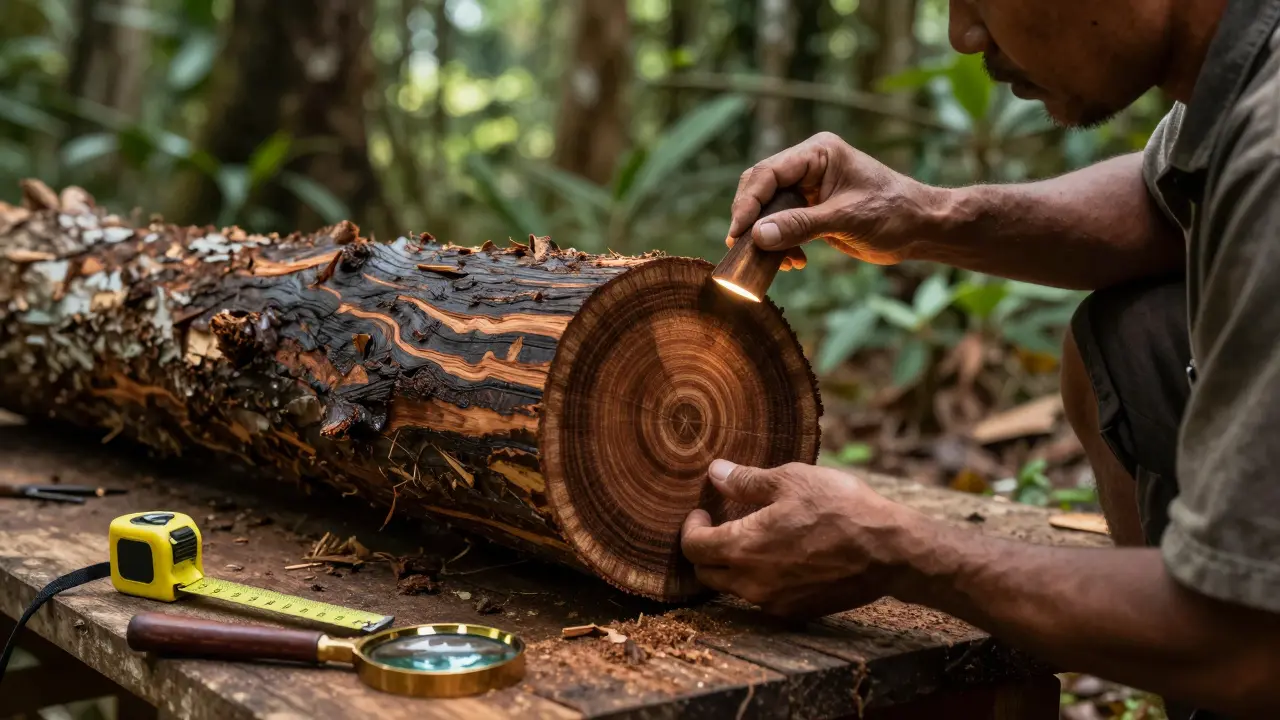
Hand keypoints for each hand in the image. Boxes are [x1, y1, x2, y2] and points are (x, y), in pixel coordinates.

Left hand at [681, 459, 925, 617]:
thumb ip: (746, 481)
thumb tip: (715, 472)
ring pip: (733, 589)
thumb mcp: (792, 480)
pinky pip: (762, 599)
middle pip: (706, 574)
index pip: (693, 547)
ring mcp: (774, 602)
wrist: (888, 551)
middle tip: (719, 526)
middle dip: (705, 550)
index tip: (703, 512)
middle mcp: (752, 583)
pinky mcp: (796, 612)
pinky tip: (779, 557)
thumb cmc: (840, 508)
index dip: (691, 528)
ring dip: (732, 566)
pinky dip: (759, 580)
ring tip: (752, 538)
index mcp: (744, 548)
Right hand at [726, 132, 945, 269]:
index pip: (768, 172)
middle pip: (761, 188)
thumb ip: (800, 225)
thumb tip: (758, 236)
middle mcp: (809, 166)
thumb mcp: (845, 219)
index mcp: (817, 153)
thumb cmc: (893, 213)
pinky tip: (796, 261)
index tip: (737, 232)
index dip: (748, 202)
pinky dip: (782, 244)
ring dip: (767, 236)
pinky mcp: (812, 210)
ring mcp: (809, 188)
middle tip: (742, 247)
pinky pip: (782, 225)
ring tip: (781, 260)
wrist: (921, 228)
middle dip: (752, 219)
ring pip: (768, 209)